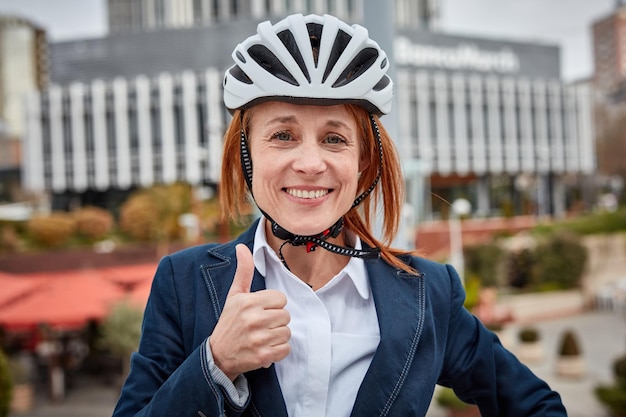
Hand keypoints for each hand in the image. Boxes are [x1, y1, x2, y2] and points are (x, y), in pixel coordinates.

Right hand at [210, 244, 290, 380]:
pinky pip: (286, 349)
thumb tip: (241, 247)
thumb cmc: (230, 322)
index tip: (261, 311)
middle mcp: (253, 319)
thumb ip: (243, 271)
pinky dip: (278, 350)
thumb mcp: (234, 295)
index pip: (281, 299)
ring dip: (277, 336)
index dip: (273, 305)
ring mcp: (258, 339)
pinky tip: (265, 348)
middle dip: (276, 321)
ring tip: (262, 337)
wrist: (218, 355)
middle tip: (261, 325)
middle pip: (286, 316)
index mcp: (248, 302)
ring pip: (287, 332)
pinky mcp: (263, 356)